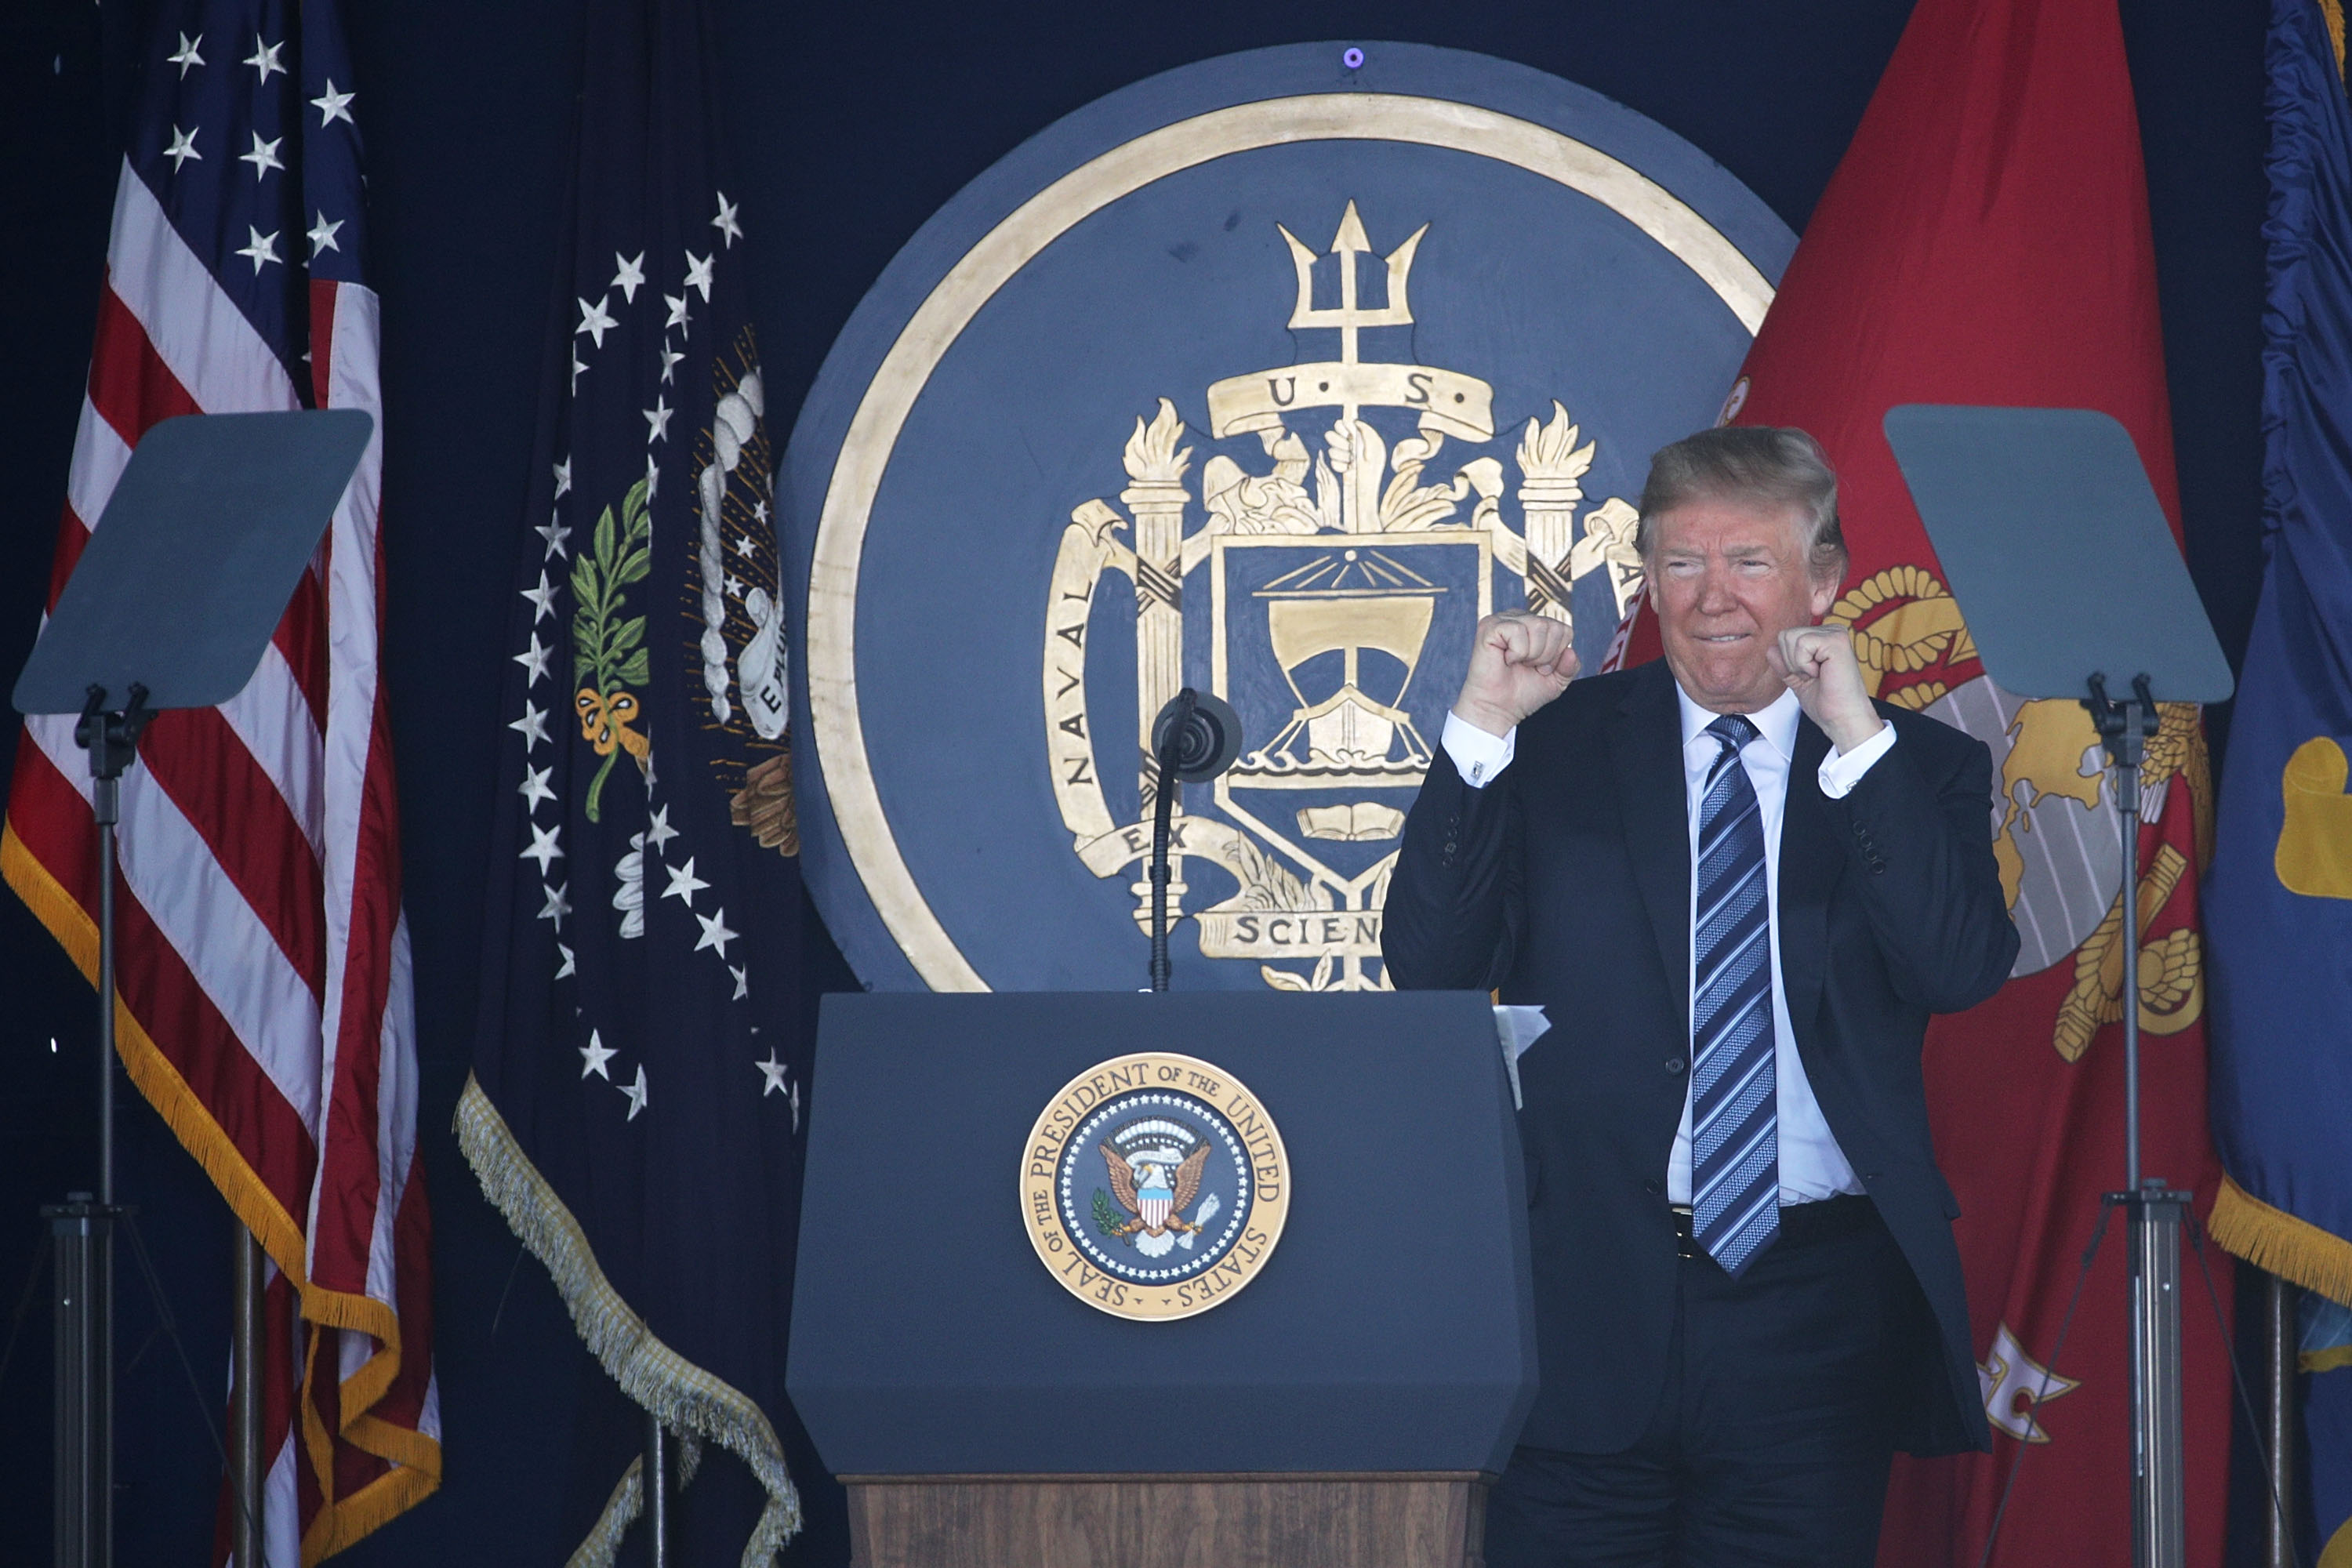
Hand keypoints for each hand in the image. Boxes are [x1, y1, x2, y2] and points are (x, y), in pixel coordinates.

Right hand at [1453, 612, 1579, 736]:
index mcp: (1534, 626)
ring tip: (1516, 663)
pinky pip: (1517, 630)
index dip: (1557, 654)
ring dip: (1532, 654)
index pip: (1564, 630)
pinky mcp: (1489, 627)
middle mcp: (1519, 618)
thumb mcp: (1556, 681)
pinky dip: (1516, 652)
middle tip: (1527, 667)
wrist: (1498, 709)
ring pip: (1538, 626)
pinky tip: (1505, 659)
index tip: (1540, 668)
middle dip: (1546, 655)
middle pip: (1553, 626)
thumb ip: (1570, 667)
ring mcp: (1503, 620)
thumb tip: (1571, 651)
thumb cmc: (1522, 693)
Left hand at [1767, 625, 1884, 752]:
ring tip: (1818, 675)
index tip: (1809, 677)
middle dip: (1791, 662)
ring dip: (1798, 664)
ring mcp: (1835, 633)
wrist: (1842, 718)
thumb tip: (1771, 648)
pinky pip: (1802, 643)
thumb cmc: (1827, 702)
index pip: (1785, 637)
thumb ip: (1783, 663)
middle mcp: (1831, 631)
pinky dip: (1804, 664)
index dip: (1787, 662)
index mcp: (1823, 637)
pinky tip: (1821, 673)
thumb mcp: (1796, 679)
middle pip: (1785, 635)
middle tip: (1814, 677)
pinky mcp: (1836, 641)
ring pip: (1791, 637)